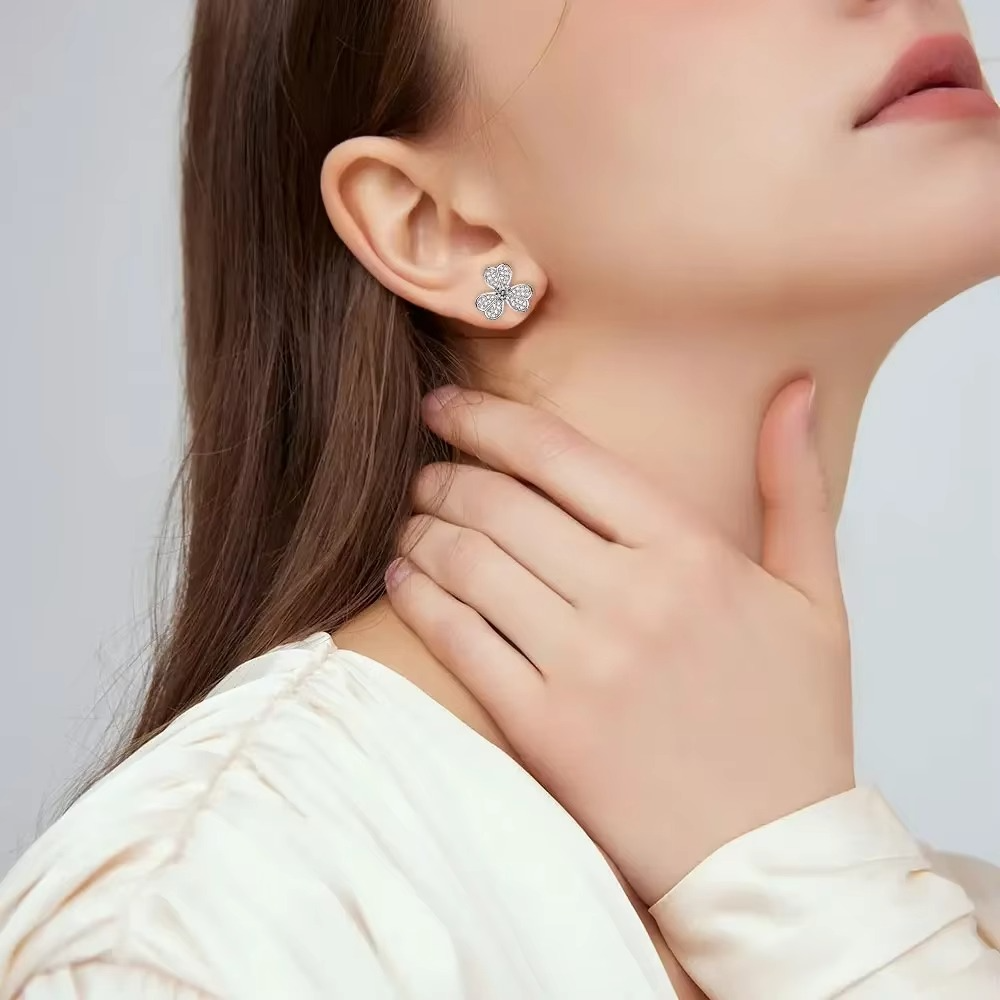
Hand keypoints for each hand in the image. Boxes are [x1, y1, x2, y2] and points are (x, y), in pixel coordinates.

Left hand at [385, 381, 853, 904]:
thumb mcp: (813, 596)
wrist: (773, 854)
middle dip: (444, 475)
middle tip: (426, 474)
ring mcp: (583, 667)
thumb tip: (793, 388)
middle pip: (499, 503)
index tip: (447, 405)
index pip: (560, 453)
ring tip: (412, 523)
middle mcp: (631, 598)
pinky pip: (457, 640)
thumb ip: (796, 485)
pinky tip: (403, 578)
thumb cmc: (792, 722)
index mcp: (691, 553)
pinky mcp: (544, 730)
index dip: (487, 418)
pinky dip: (417, 596)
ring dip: (422, 530)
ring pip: (468, 563)